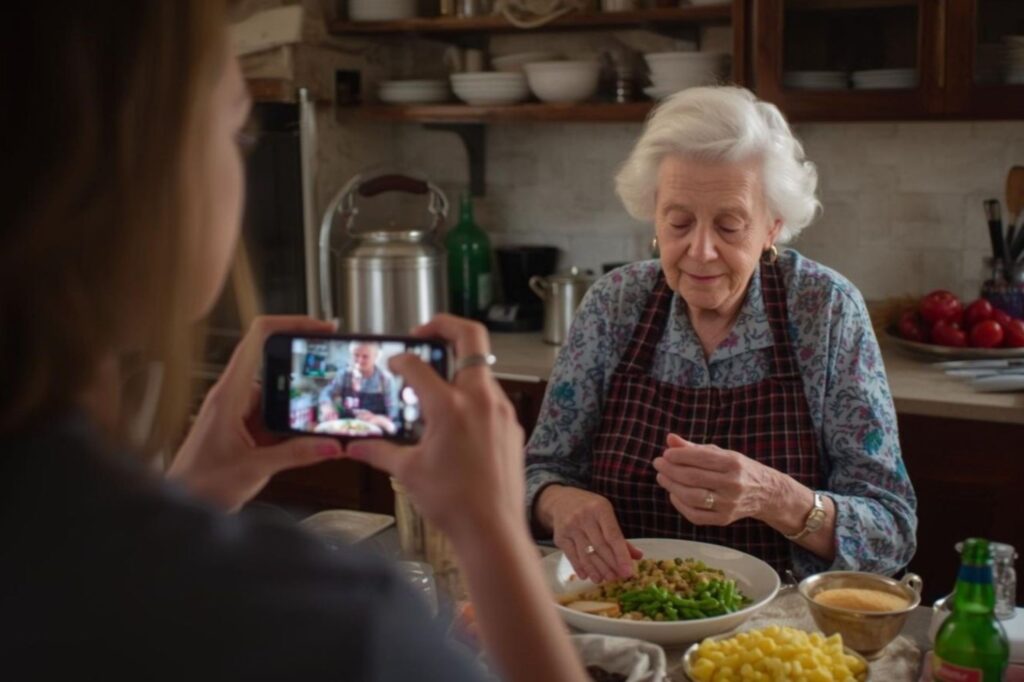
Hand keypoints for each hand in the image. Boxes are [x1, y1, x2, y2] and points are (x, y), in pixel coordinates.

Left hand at [168, 316, 343, 510]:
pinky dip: (292, 422)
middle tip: (334, 376)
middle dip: (305, 371)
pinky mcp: (243, 428)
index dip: (289, 323)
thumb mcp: (255, 469)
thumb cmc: (198, 485)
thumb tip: (330, 444)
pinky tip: (308, 435)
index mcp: (229, 394)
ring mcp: (238, 412)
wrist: (178, 505)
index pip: (257, 339)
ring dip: (300, 403)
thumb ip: (296, 455)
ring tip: (324, 416)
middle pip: (274, 364)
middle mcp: (233, 397)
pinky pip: (273, 416)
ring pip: (277, 394)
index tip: (318, 327)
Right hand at [346, 314, 524, 543]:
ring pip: (481, 369)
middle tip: (423, 332)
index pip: (419, 365)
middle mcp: (481, 400)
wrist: (493, 530)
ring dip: (457, 366)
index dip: (400, 358)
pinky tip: (454, 418)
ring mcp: (501, 411)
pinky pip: (490, 397)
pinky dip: (471, 396)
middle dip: (444, 325)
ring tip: (435, 385)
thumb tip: (356, 446)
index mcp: (451, 406)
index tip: (394, 363)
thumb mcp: (408, 472)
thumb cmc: (455, 504)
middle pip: (470, 337)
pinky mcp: (511, 426)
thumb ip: (379, 451)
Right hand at [538, 485, 642, 582]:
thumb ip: (620, 536)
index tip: (628, 572)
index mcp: (600, 508)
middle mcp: (584, 517)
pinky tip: (587, 576)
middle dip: (610, 565)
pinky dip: (580, 568)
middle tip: (617, 578)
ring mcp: (570, 527)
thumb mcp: (606, 514)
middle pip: (600, 547)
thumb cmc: (589, 508)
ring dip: (596, 570)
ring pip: (586, 554)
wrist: (562, 500)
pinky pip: (571, 556)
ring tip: (604, 580)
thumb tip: (638, 557)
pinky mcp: (559, 537)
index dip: (621, 555)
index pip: (613, 536)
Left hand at [652, 433, 782, 526]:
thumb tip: (670, 439)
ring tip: (662, 477)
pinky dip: (680, 504)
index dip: (679, 455)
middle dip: (670, 470)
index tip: (665, 454)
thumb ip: (694, 447)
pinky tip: (674, 494)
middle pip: (693, 478)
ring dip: (671, 486)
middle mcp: (733, 484)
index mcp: (733, 463)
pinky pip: (695, 515)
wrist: (767, 494)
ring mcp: (729, 504)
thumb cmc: (739, 469)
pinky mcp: (724, 519)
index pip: (700, 458)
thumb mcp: (722, 453)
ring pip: (691, 497)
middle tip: (658, 464)